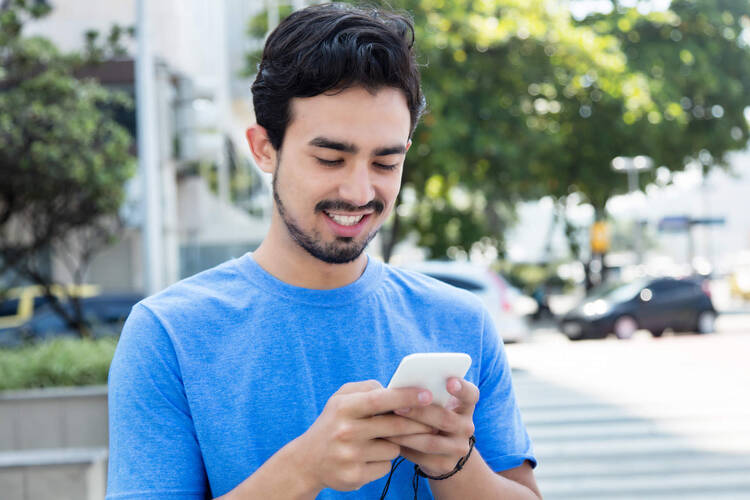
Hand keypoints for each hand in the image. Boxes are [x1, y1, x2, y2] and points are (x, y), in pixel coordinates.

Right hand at [292, 380, 434, 492]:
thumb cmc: (333, 422)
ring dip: (395, 443)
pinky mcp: (354, 476)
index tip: (427, 395)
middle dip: (418, 424)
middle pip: (394, 426)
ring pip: (393, 447)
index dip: (406, 397)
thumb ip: (367, 388)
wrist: (307, 461)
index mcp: (343, 407)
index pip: (380, 399)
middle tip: (433, 422)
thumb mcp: (341, 399)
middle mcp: (346, 431)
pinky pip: (386, 466)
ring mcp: (349, 456)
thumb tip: (397, 389)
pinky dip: (383, 461)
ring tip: (378, 440)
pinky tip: (369, 457)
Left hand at [385, 377, 478, 476]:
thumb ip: (424, 394)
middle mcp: (466, 426)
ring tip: (386, 425)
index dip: (461, 388)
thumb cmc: (431, 416)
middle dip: (419, 412)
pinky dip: (403, 447)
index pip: (470, 395)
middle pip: (445, 418)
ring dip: (406, 433)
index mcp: (465, 405)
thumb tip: (398, 388)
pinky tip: (389, 440)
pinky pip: (421, 457)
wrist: (443, 451)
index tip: (449, 382)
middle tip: (398, 407)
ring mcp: (458, 448)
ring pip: (431, 441)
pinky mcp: (445, 464)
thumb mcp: (435, 404)